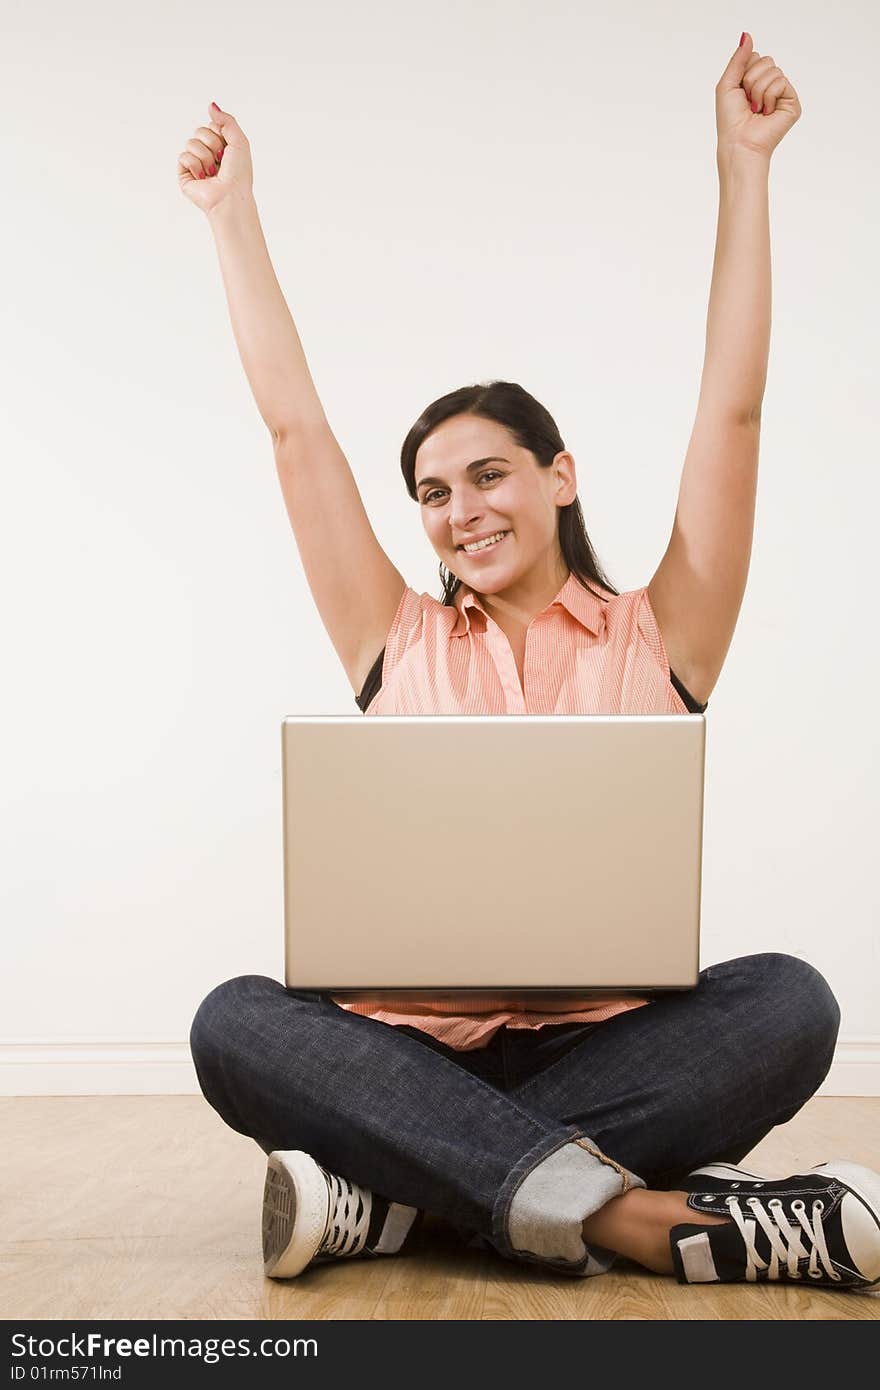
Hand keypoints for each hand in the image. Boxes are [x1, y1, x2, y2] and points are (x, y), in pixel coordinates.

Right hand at [177, 103, 253, 212]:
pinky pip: (183, 156)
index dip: (220, 134)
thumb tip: (211, 106)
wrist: (230, 196)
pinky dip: (194, 165)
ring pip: (191, 143)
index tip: (228, 150)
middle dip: (212, 144)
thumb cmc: (239, 174)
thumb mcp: (240, 140)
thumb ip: (227, 120)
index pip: (212, 126)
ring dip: (205, 156)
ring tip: (213, 172)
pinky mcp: (185, 175)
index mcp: (221, 147)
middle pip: (200, 131)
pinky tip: (203, 178)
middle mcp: (208, 155)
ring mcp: (196, 164)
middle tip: (221, 161)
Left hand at [716, 33, 801, 163]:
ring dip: (758, 90)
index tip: (739, 92)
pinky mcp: (792, 102)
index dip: (744, 72)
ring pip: (773, 70)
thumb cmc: (730, 120)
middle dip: (751, 79)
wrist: (739, 143)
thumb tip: (747, 35)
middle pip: (766, 60)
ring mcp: (782, 94)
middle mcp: (770, 86)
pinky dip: (769, 96)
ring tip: (756, 109)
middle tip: (748, 102)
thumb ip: (738, 59)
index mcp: (756, 81)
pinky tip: (766, 112)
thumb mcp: (728, 83)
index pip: (755, 57)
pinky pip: (781, 81)